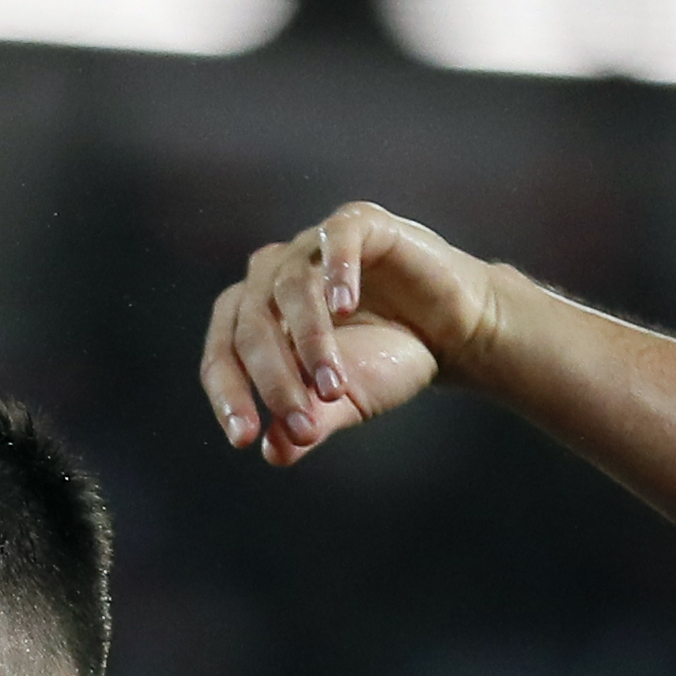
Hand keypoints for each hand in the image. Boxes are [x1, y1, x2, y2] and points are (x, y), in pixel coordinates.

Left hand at [202, 202, 505, 464]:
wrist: (452, 328)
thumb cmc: (389, 358)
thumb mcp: (347, 402)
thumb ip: (309, 423)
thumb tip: (274, 453)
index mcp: (256, 318)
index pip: (223, 354)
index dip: (228, 397)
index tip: (244, 439)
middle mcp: (273, 276)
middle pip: (250, 323)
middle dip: (273, 380)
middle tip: (302, 422)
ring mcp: (313, 245)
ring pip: (289, 285)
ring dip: (309, 340)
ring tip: (333, 386)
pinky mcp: (358, 222)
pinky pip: (336, 237)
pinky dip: (337, 271)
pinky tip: (345, 307)